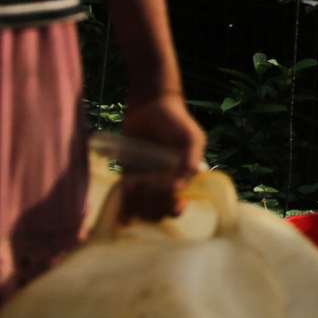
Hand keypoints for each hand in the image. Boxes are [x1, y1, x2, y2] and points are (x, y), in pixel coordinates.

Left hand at [115, 91, 204, 221]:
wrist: (150, 106)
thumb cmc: (176, 121)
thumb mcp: (191, 137)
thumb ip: (192, 159)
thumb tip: (179, 187)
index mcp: (182, 180)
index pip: (177, 206)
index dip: (173, 207)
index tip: (172, 195)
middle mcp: (164, 185)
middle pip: (158, 212)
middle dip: (155, 205)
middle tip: (151, 187)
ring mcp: (145, 182)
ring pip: (141, 209)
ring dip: (138, 204)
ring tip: (137, 185)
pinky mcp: (128, 176)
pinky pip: (125, 198)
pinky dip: (124, 200)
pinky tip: (128, 185)